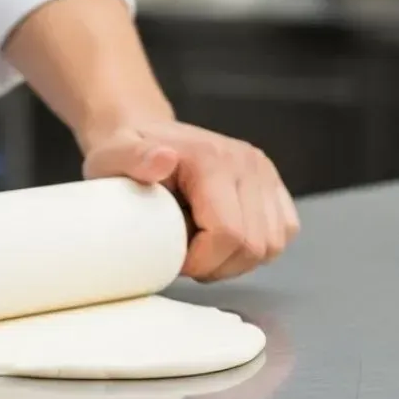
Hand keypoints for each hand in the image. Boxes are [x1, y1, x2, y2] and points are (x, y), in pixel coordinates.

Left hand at [82, 121, 299, 280]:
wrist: (145, 132)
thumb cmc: (126, 152)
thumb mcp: (114, 155)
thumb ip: (132, 159)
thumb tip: (162, 160)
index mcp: (212, 160)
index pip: (229, 234)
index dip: (202, 262)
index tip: (174, 260)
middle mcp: (247, 163)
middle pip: (254, 246)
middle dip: (218, 266)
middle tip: (186, 258)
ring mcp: (265, 173)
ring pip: (272, 245)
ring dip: (238, 260)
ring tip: (203, 248)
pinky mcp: (273, 184)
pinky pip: (284, 232)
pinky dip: (257, 248)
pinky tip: (224, 240)